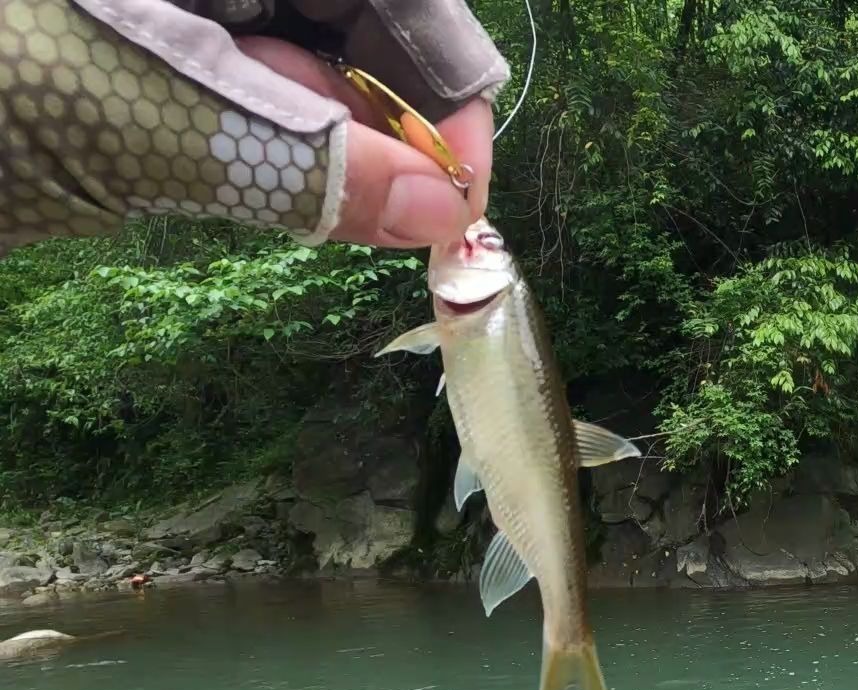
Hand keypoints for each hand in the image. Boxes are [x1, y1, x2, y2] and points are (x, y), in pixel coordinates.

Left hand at [0, 0, 507, 251]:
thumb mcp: (130, 121)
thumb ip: (297, 163)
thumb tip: (438, 213)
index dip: (444, 88)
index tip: (458, 199)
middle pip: (355, 11)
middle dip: (390, 117)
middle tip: (405, 229)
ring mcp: (173, 1)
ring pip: (300, 48)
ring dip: (330, 139)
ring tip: (334, 215)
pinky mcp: (133, 35)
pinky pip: (238, 74)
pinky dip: (267, 140)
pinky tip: (272, 189)